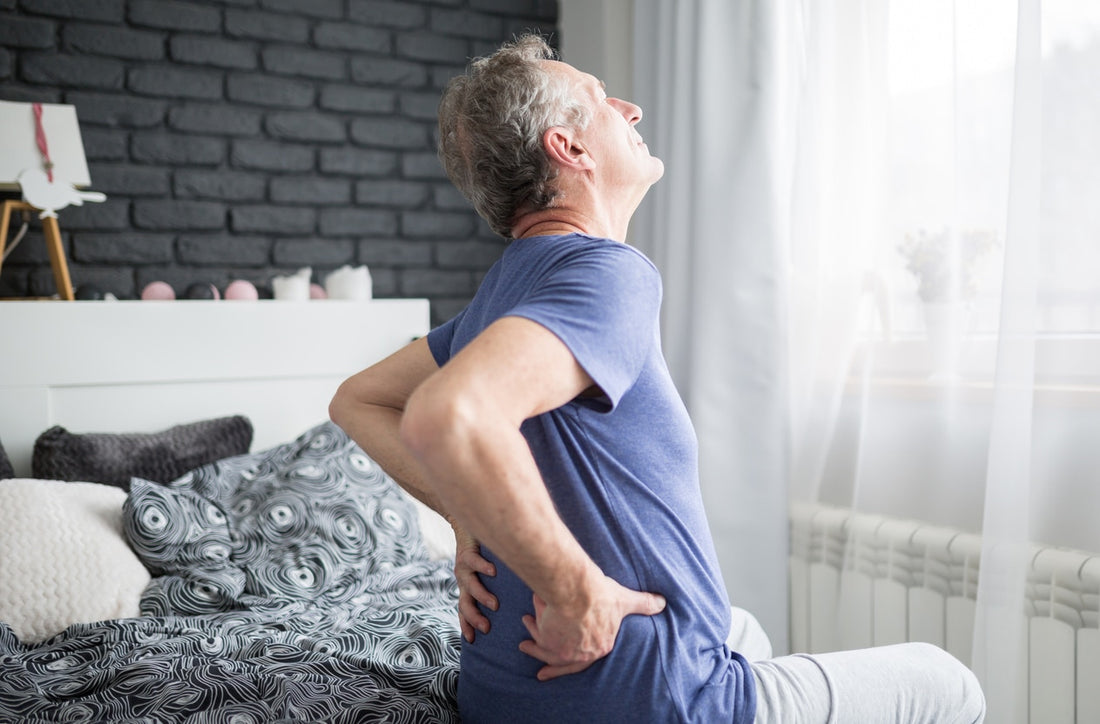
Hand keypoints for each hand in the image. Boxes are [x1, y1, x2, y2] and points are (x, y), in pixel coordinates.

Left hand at [452, 524, 497, 642]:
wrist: (463, 521)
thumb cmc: (482, 548)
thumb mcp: (486, 570)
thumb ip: (498, 585)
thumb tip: (524, 596)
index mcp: (466, 585)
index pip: (464, 609)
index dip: (466, 624)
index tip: (472, 640)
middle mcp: (463, 578)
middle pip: (465, 602)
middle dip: (474, 617)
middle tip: (486, 628)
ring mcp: (464, 565)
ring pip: (470, 584)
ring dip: (481, 596)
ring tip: (494, 605)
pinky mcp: (467, 550)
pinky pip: (474, 560)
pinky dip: (483, 567)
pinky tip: (493, 572)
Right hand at [518, 574, 665, 680]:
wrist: (578, 591)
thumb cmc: (601, 595)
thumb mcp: (626, 600)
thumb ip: (644, 603)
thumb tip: (663, 602)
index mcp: (601, 646)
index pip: (589, 656)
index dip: (579, 656)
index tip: (570, 655)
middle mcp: (581, 652)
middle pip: (564, 662)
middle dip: (552, 666)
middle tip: (542, 672)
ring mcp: (563, 649)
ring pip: (546, 651)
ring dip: (536, 648)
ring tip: (526, 643)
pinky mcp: (547, 639)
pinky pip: (537, 635)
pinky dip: (532, 629)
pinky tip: (528, 620)